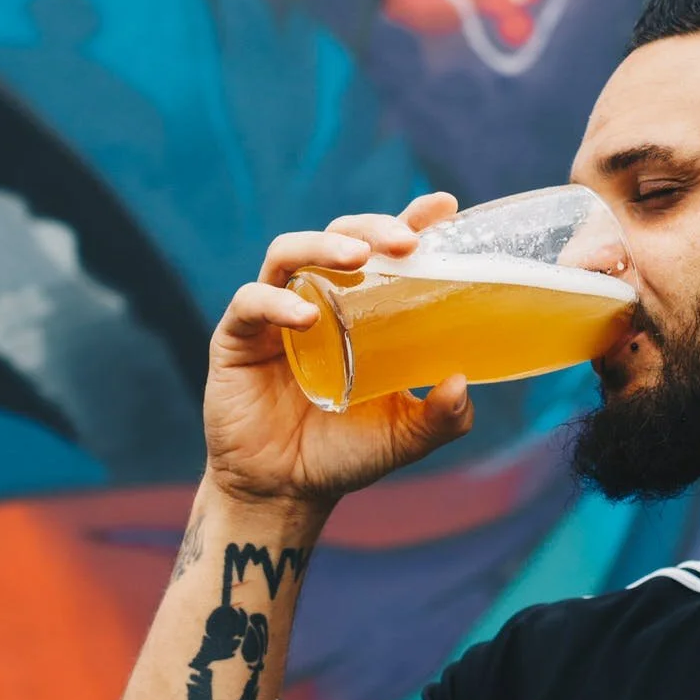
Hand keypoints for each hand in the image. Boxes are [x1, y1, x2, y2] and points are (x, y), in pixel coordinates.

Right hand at [203, 192, 473, 508]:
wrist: (286, 493)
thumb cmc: (345, 453)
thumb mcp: (404, 435)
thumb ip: (441, 417)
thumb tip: (463, 383)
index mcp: (359, 308)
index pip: (384, 249)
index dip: (410, 220)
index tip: (442, 206)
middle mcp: (317, 299)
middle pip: (338, 237)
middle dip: (372, 227)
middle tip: (404, 241)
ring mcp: (274, 314)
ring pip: (289, 252)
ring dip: (323, 246)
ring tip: (357, 258)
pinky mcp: (236, 337)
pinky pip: (251, 303)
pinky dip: (276, 301)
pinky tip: (304, 317)